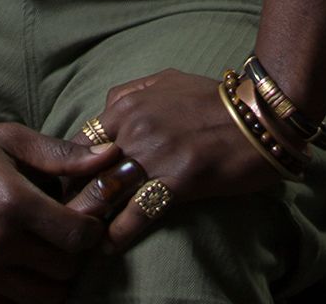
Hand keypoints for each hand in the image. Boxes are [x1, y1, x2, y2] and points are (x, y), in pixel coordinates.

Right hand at [0, 113, 120, 303]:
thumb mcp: (8, 139)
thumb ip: (62, 155)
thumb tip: (109, 157)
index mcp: (13, 202)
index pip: (77, 238)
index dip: (91, 232)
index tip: (85, 221)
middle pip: (63, 271)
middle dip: (74, 257)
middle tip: (67, 239)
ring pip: (39, 297)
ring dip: (52, 281)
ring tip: (46, 257)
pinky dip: (20, 294)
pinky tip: (18, 269)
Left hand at [62, 70, 289, 255]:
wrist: (262, 116)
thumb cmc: (216, 99)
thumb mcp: (169, 80)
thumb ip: (132, 91)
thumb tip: (108, 108)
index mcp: (127, 104)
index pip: (80, 142)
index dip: (69, 169)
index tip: (66, 188)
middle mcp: (135, 127)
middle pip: (85, 170)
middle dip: (72, 196)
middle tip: (63, 217)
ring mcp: (155, 153)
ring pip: (105, 192)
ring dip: (89, 217)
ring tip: (80, 236)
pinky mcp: (178, 180)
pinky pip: (137, 212)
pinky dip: (119, 233)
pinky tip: (110, 246)